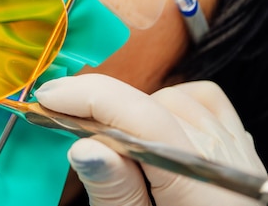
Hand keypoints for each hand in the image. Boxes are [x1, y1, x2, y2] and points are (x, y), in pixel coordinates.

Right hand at [34, 74, 266, 205]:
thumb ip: (115, 192)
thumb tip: (83, 148)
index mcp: (202, 191)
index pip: (144, 121)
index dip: (91, 98)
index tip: (50, 97)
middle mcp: (227, 165)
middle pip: (154, 107)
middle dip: (104, 112)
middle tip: (69, 124)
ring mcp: (239, 152)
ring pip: (173, 98)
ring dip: (137, 113)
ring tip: (120, 146)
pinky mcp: (239, 145)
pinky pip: (203, 99)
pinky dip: (170, 104)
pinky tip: (156, 129)